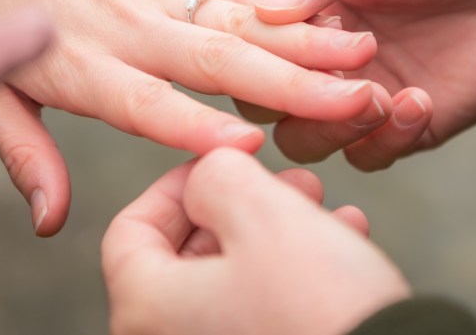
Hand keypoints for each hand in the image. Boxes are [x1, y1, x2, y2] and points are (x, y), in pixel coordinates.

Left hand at [0, 0, 386, 234]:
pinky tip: (334, 15)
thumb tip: (54, 222)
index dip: (193, 124)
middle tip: (353, 98)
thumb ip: (26, 153)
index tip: (248, 144)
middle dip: (291, 80)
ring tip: (365, 52)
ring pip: (242, 19)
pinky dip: (286, 7)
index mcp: (79, 62)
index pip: (143, 100)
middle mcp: (129, 26)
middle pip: (216, 57)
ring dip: (306, 39)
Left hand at [101, 148, 409, 334]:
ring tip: (327, 206)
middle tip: (293, 180)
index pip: (130, 231)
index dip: (177, 182)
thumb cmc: (318, 304)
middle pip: (188, 254)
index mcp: (148, 308)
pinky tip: (346, 241)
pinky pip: (265, 312)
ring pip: (235, 279)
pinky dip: (296, 275)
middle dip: (245, 204)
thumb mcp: (262, 211)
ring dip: (280, 232)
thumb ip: (216, 175)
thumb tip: (207, 178)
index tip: (226, 162)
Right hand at [247, 0, 475, 169]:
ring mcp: (354, 93)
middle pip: (263, 98)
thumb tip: (265, 8)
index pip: (249, 38)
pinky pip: (368, 156)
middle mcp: (316, 53)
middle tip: (349, 72)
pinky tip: (420, 102)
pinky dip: (386, 138)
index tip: (320, 27)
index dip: (268, 46)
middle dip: (296, 93)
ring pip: (305, 139)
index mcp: (299, 2)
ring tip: (381, 95)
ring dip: (335, 124)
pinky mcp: (398, 127)